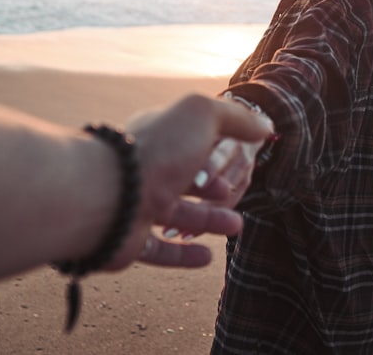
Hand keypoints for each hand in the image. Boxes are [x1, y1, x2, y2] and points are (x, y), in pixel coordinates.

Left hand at [104, 94, 269, 269]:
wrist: (109, 195)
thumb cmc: (157, 150)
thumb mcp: (203, 115)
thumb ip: (236, 117)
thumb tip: (264, 125)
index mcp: (158, 139)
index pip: (190, 143)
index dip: (218, 151)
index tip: (241, 157)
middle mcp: (145, 171)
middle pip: (186, 180)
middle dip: (215, 188)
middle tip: (234, 194)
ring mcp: (137, 206)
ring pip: (178, 214)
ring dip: (209, 220)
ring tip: (237, 227)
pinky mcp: (131, 241)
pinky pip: (160, 252)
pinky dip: (184, 254)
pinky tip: (208, 256)